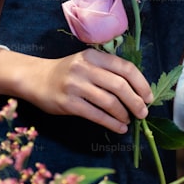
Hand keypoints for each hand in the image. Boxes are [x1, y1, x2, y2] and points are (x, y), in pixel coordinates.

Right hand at [0, 47, 152, 133]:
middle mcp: (84, 68)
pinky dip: (112, 123)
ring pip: (109, 102)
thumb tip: (138, 92)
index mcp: (93, 55)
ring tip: (129, 120)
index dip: (141, 84)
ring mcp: (75, 86)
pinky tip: (119, 127)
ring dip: (124, 114)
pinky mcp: (68, 104)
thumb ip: (108, 71)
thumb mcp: (87, 63)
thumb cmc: (67, 73)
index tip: (149, 97)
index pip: (125, 68)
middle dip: (136, 102)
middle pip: (120, 86)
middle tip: (143, 113)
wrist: (35, 79)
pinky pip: (96, 115)